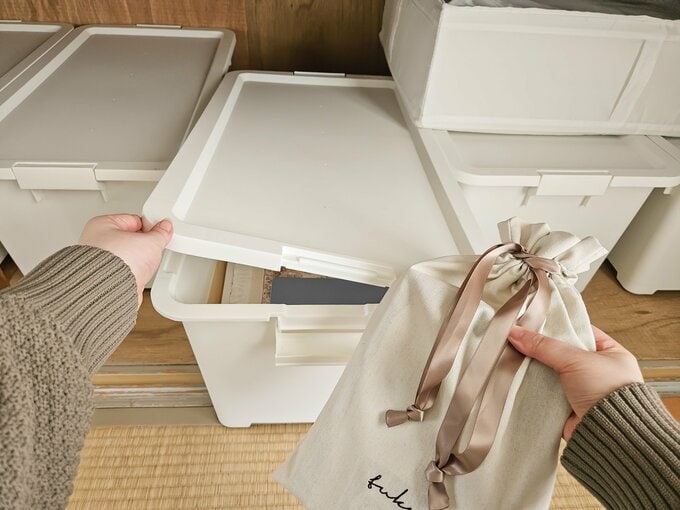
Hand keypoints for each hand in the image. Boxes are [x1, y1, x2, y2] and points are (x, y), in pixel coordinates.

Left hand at [79, 214, 172, 306]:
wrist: (112, 289)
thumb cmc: (119, 261)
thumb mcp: (150, 241)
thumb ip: (159, 233)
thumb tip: (164, 228)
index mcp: (101, 224)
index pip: (132, 220)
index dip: (149, 225)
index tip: (159, 230)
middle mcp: (95, 241)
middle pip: (128, 238)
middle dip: (143, 243)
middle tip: (154, 246)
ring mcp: (100, 261)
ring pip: (126, 255)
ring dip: (138, 258)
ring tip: (146, 262)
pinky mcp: (106, 277)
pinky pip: (125, 269)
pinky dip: (133, 271)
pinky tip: (140, 273)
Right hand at [508, 325, 642, 439]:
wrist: (610, 436)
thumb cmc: (609, 395)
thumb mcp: (576, 360)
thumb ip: (545, 345)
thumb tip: (517, 333)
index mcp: (610, 353)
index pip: (579, 331)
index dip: (557, 326)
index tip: (534, 321)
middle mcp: (597, 371)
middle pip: (561, 352)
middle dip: (541, 348)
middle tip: (519, 339)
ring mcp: (582, 389)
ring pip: (551, 372)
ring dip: (535, 369)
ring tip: (514, 357)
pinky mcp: (568, 407)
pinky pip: (546, 392)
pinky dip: (534, 388)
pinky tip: (518, 378)